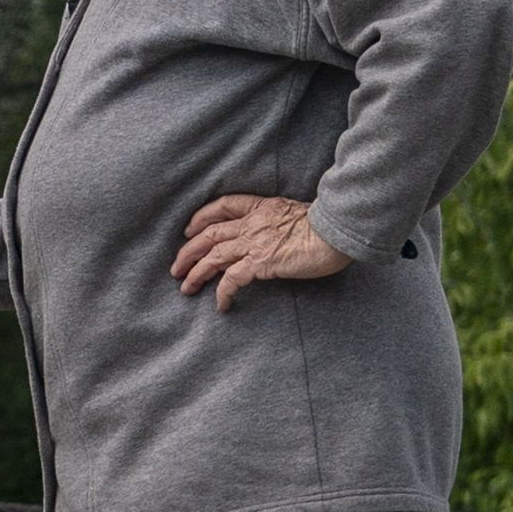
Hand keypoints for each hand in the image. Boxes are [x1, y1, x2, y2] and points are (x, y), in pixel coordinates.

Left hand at [172, 193, 348, 309]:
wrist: (335, 232)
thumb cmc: (326, 226)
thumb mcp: (298, 214)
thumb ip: (281, 222)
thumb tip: (277, 235)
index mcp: (262, 207)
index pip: (223, 206)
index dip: (201, 217)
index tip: (190, 229)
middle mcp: (253, 223)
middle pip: (210, 234)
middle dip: (189, 251)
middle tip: (176, 267)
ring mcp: (255, 243)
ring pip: (213, 256)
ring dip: (196, 272)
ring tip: (185, 287)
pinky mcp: (260, 263)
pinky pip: (232, 279)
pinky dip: (222, 292)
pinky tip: (221, 305)